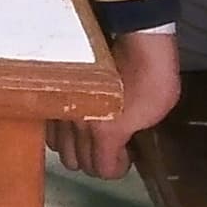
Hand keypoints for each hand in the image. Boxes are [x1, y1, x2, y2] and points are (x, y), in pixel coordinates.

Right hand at [50, 27, 179, 178]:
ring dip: (75, 148)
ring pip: (59, 148)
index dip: (117, 167)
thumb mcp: (156, 110)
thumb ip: (136, 133)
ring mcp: (64, 106)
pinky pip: (49, 125)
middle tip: (108, 148)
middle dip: (95, 161)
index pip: (103, 170)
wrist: (134, 35)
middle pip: (78, 162)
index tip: (126, 157)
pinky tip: (75, 122)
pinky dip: (60, 131)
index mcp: (106, 132)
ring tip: (89, 137)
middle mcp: (79, 124)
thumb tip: (126, 142)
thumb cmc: (151, 71)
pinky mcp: (56, 92)